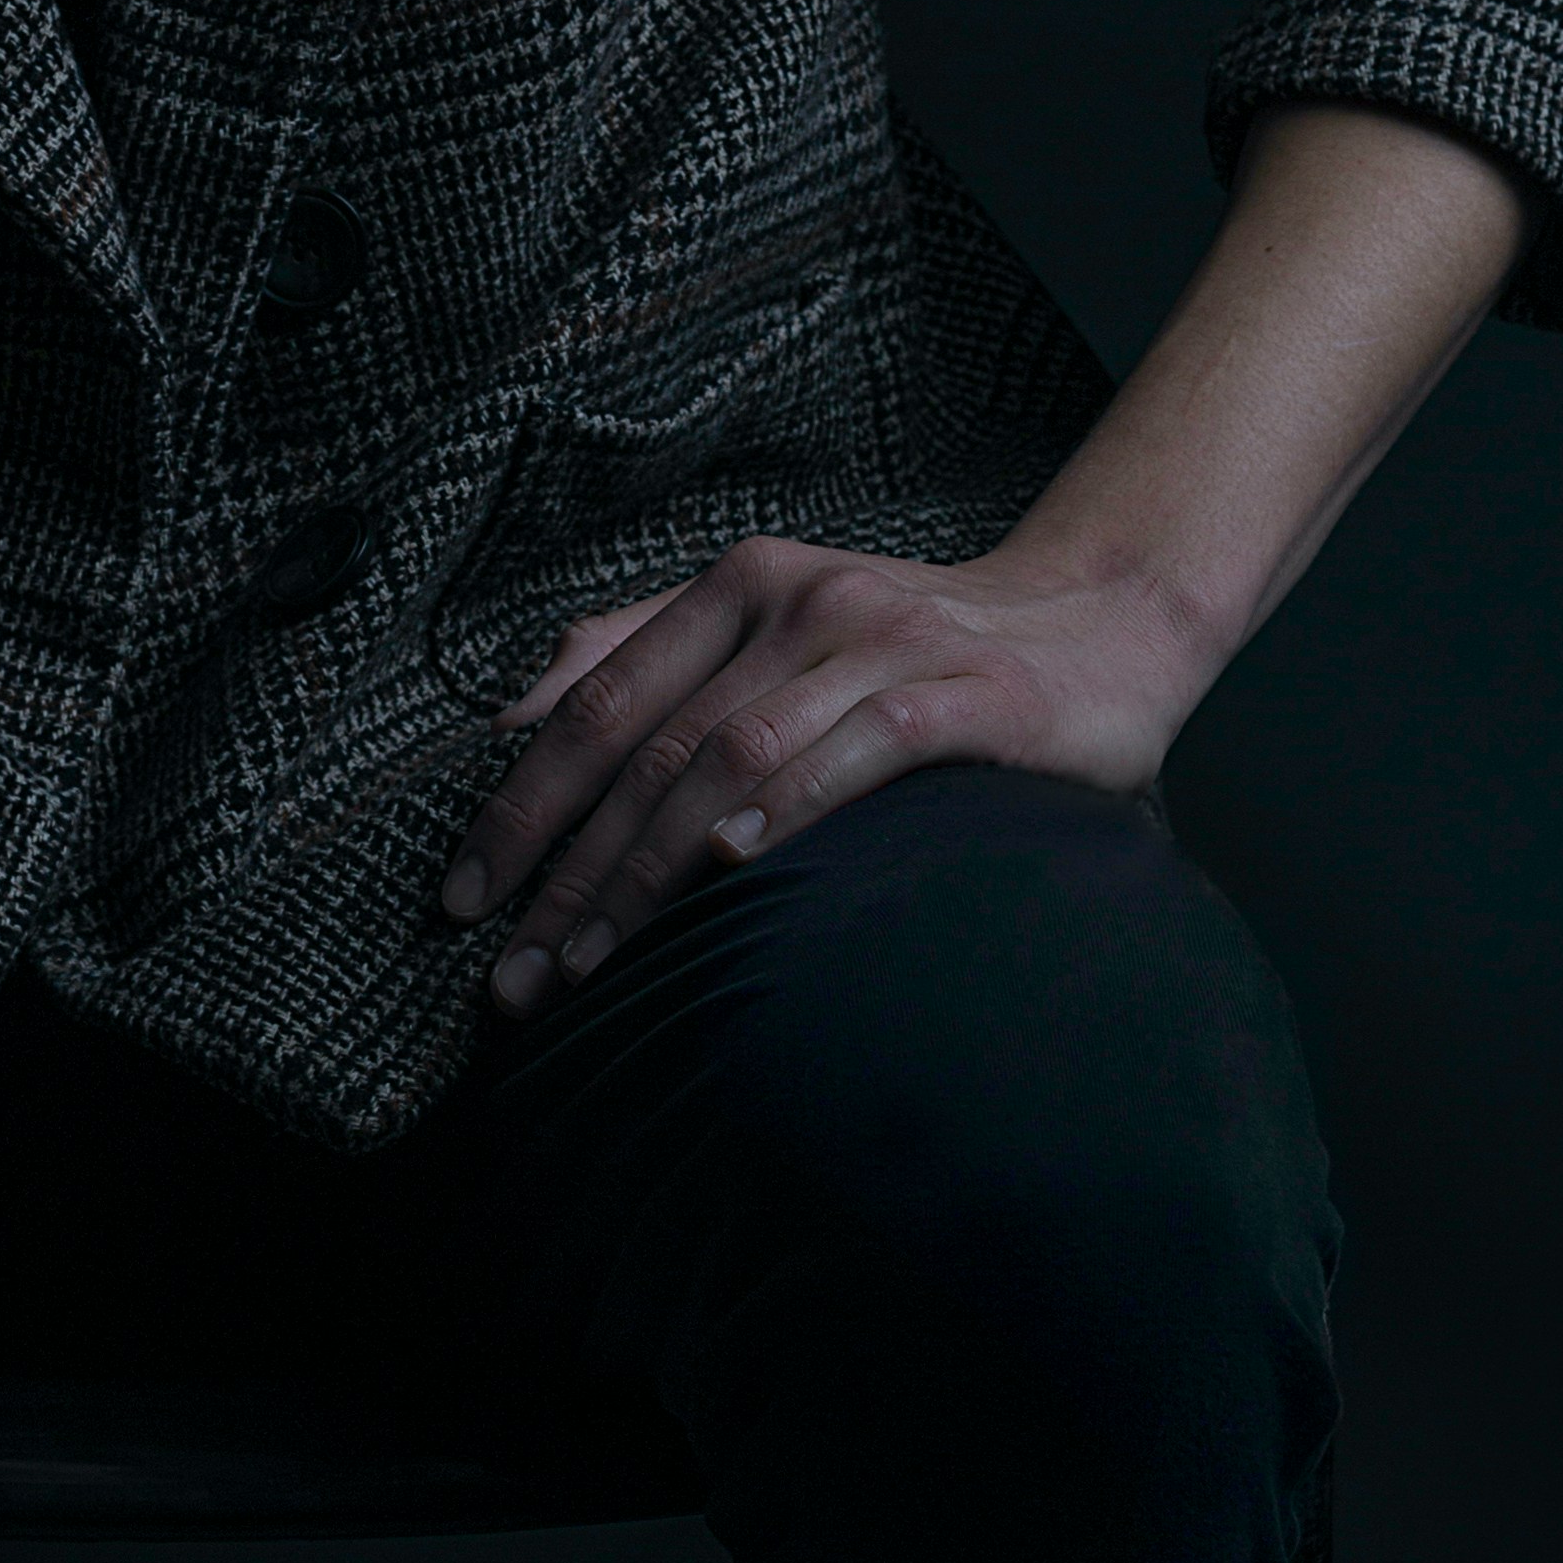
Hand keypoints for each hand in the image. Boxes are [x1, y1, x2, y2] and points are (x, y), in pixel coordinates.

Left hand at [436, 527, 1221, 1013]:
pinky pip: (855, 750)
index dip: (520, 803)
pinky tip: (729, 869)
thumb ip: (648, 656)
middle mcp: (797, 599)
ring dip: (646, 872)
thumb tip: (513, 713)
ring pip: (729, 755)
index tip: (463, 899)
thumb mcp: (775, 633)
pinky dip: (783, 808)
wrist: (1100, 625)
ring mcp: (880, 641)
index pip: (597, 698)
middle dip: (567, 870)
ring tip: (592, 964)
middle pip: (650, 743)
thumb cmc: (916, 653)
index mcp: (738, 586)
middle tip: (513, 976)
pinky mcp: (962, 695)